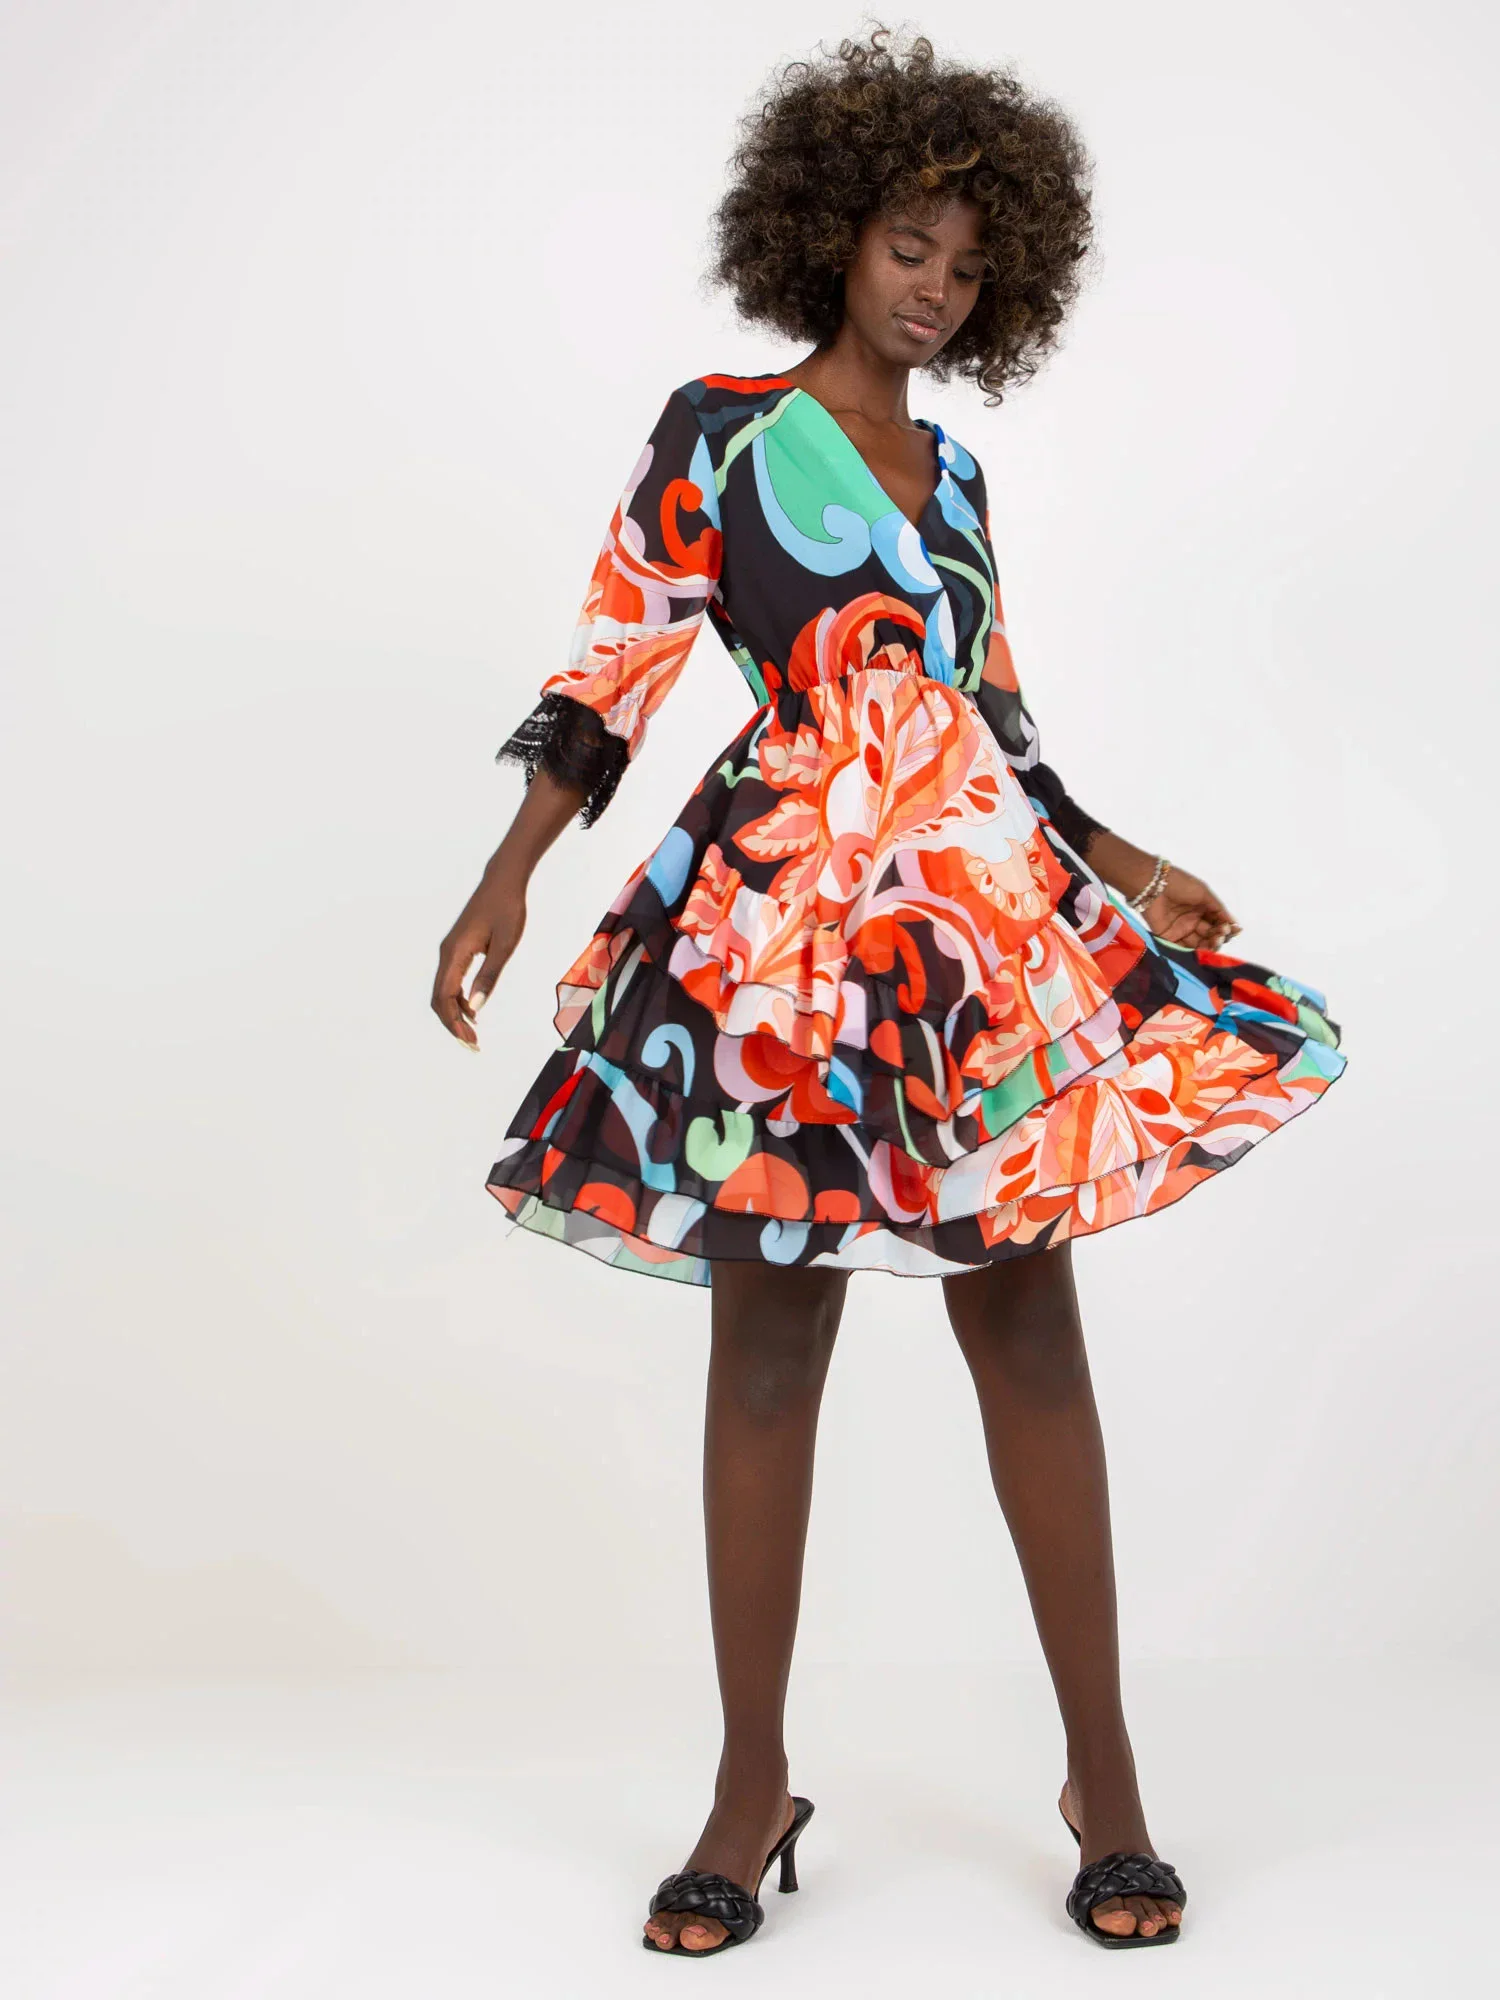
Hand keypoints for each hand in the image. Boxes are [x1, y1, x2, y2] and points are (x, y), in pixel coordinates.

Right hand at [431, 869, 526, 1048]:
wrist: (503, 881)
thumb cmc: (507, 909)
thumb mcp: (505, 945)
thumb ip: (490, 976)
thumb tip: (476, 1008)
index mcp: (454, 954)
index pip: (445, 998)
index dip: (454, 1023)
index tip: (470, 1041)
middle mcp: (446, 954)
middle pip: (439, 999)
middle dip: (452, 1025)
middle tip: (473, 1045)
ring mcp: (449, 951)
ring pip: (443, 991)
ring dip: (455, 1014)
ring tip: (474, 1033)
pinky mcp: (457, 949)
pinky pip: (450, 981)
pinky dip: (459, 1000)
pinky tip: (474, 1009)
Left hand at [1142, 864, 1239, 951]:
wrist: (1153, 886)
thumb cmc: (1180, 885)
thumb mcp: (1204, 893)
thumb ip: (1218, 910)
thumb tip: (1234, 924)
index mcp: (1202, 909)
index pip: (1218, 924)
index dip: (1226, 928)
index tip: (1233, 930)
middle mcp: (1193, 921)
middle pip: (1210, 935)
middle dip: (1218, 937)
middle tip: (1221, 935)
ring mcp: (1181, 931)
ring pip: (1199, 944)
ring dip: (1210, 945)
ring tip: (1215, 941)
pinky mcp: (1169, 938)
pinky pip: (1184, 949)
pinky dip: (1195, 952)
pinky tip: (1204, 950)